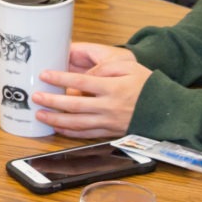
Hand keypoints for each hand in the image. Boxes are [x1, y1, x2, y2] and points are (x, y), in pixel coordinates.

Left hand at [30, 42, 151, 136]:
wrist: (165, 110)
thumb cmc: (147, 85)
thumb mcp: (129, 67)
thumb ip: (106, 68)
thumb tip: (86, 76)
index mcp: (113, 88)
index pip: (80, 83)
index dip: (60, 79)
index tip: (45, 75)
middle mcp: (109, 107)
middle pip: (74, 105)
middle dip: (52, 102)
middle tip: (36, 97)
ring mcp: (109, 122)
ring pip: (77, 123)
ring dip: (56, 120)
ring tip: (41, 114)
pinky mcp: (110, 132)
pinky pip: (86, 134)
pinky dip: (70, 132)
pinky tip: (58, 128)